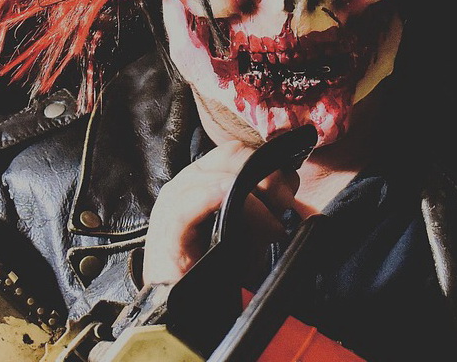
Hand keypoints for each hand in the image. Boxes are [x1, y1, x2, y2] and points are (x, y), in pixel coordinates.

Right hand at [142, 139, 303, 285]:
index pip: (239, 152)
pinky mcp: (167, 231)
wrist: (181, 305)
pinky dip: (212, 197)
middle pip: (232, 157)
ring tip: (271, 226)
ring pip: (217, 177)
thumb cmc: (214, 265)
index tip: (289, 191)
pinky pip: (189, 205)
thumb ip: (264, 206)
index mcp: (205, 177)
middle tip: (285, 205)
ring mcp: (174, 204)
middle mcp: (187, 182)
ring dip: (253, 198)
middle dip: (267, 177)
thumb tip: (286, 192)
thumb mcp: (248, 228)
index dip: (269, 164)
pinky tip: (229, 200)